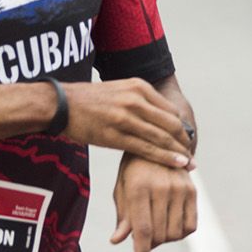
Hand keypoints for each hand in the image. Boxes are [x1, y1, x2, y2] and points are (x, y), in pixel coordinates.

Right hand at [63, 78, 194, 169]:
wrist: (60, 104)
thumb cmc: (88, 101)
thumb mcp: (118, 91)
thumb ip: (139, 101)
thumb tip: (157, 117)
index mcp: (138, 87)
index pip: (170, 110)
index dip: (181, 127)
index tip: (186, 140)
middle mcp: (135, 99)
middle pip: (170, 124)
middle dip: (183, 141)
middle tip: (191, 155)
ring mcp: (125, 117)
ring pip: (161, 137)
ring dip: (178, 152)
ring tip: (188, 164)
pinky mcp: (114, 135)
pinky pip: (145, 148)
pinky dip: (164, 158)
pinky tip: (175, 164)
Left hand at [111, 154, 196, 251]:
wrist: (158, 141)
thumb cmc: (133, 168)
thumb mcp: (122, 187)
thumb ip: (123, 215)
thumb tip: (117, 240)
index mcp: (139, 187)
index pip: (143, 230)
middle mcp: (162, 188)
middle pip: (160, 234)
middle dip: (150, 244)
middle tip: (142, 237)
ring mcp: (180, 189)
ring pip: (175, 233)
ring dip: (164, 239)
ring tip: (155, 227)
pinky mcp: (192, 191)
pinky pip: (190, 226)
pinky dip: (180, 233)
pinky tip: (169, 224)